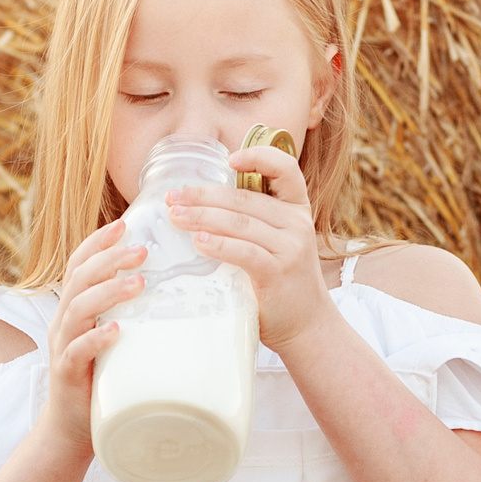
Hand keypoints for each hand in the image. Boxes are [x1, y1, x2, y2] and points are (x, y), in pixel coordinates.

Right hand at [38, 220, 146, 454]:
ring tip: (138, 282)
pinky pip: (76, 352)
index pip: (80, 264)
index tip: (125, 224)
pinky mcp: (67, 374)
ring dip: (108, 292)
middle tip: (143, 250)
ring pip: (78, 309)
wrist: (72, 428)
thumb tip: (185, 293)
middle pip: (80, 278)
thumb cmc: (102, 378)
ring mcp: (63, 346)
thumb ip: (137, 315)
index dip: (98, 242)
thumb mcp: (118, 338)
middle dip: (110, 259)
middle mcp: (65, 321)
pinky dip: (95, 339)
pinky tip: (115, 331)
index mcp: (75, 307)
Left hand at [164, 143, 332, 347]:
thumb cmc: (282, 281)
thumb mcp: (277, 242)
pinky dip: (219, 245)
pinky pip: (245, 252)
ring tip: (175, 216)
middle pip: (244, 199)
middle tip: (173, 197)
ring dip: (202, 217)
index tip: (229, 159)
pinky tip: (198, 242)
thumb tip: (200, 205)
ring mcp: (290, 248)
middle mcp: (297, 223)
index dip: (259, 156)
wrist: (307, 325)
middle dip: (204, 195)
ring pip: (240, 223)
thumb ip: (253, 222)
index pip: (286, 170)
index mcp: (297, 209)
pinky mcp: (278, 272)